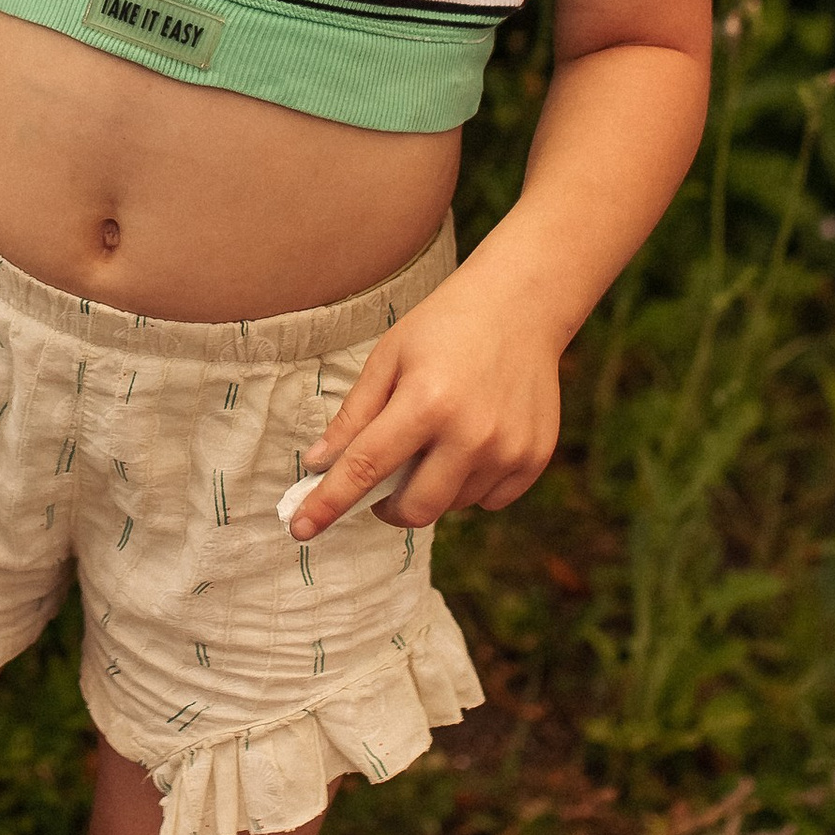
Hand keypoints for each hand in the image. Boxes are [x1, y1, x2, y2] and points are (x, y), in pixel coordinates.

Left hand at [287, 266, 562, 538]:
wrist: (521, 305)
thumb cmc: (444, 326)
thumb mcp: (388, 358)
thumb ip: (354, 416)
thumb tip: (318, 464)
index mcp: (426, 402)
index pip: (365, 467)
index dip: (328, 503)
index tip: (299, 529)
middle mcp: (472, 433)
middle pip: (414, 508)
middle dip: (387, 506)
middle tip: (384, 479)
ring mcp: (509, 450)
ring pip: (452, 505)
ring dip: (432, 486)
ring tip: (438, 437)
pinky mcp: (535, 458)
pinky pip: (490, 501)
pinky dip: (470, 485)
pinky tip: (472, 441)